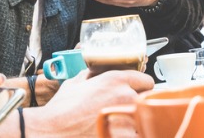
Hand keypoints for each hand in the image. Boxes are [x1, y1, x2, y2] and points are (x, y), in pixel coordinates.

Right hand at [22, 70, 153, 137]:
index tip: (137, 93)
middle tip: (129, 110)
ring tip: (122, 124)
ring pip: (146, 118)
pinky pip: (139, 134)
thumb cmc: (61, 110)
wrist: (53, 133)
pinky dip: (131, 134)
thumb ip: (92, 74)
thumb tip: (96, 72)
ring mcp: (128, 118)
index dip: (141, 88)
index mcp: (116, 80)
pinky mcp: (126, 136)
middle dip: (141, 103)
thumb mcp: (75, 83)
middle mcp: (126, 96)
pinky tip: (118, 133)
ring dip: (138, 121)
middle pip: (150, 99)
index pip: (147, 81)